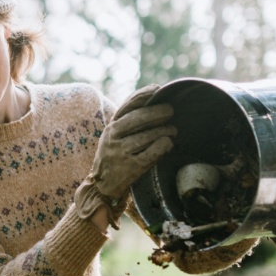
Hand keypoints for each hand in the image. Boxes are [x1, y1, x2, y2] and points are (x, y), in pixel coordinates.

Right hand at [75, 85, 175, 226]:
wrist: (103, 186)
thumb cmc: (114, 156)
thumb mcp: (114, 137)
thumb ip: (128, 121)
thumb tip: (154, 99)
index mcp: (111, 128)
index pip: (128, 106)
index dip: (143, 96)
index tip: (158, 90)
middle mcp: (113, 138)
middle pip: (139, 118)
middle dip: (158, 112)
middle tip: (171, 111)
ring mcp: (121, 153)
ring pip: (150, 135)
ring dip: (166, 130)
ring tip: (173, 130)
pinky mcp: (131, 167)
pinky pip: (154, 152)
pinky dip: (164, 145)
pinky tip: (168, 144)